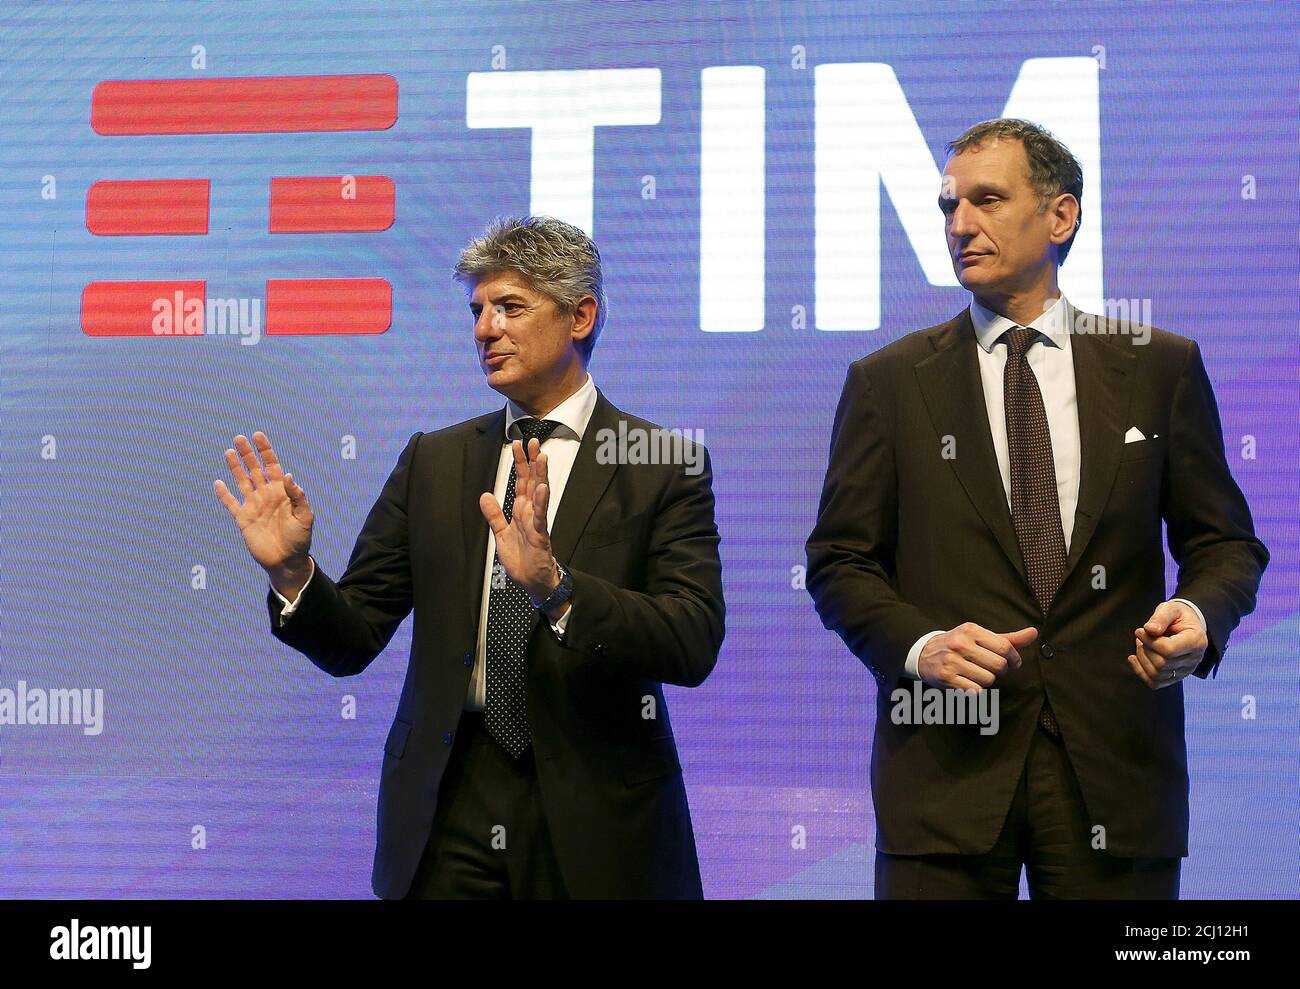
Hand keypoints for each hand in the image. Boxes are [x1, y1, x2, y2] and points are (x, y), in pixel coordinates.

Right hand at [214, 432, 313, 588]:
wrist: (287, 561)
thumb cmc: (300, 538)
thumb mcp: (304, 516)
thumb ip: (297, 496)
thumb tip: (288, 475)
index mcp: (282, 491)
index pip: (272, 466)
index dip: (265, 450)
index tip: (258, 435)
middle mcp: (266, 495)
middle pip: (255, 469)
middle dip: (247, 454)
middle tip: (239, 438)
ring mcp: (254, 506)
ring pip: (242, 482)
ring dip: (235, 468)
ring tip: (229, 452)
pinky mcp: (243, 519)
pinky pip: (231, 504)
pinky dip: (224, 494)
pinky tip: (218, 483)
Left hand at [480, 438, 558, 603]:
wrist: (532, 581)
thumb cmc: (521, 559)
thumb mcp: (502, 534)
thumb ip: (494, 515)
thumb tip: (485, 495)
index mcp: (521, 511)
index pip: (521, 482)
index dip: (519, 463)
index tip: (518, 444)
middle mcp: (530, 512)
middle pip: (531, 481)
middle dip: (531, 461)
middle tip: (532, 440)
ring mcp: (537, 521)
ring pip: (538, 493)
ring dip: (540, 475)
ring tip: (540, 456)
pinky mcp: (540, 534)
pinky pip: (541, 515)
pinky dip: (541, 502)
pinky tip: (542, 488)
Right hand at [918, 623, 1034, 690]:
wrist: (923, 653)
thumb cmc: (959, 645)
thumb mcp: (980, 637)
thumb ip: (1008, 638)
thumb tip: (1034, 633)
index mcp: (971, 630)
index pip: (1005, 647)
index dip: (1014, 659)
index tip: (1013, 663)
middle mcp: (960, 643)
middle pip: (998, 665)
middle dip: (1000, 670)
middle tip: (991, 668)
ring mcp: (952, 660)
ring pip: (988, 679)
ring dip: (986, 680)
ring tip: (975, 674)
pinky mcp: (945, 677)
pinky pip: (974, 690)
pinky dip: (975, 689)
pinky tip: (967, 681)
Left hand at [1127, 600, 1206, 688]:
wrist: (1186, 626)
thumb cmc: (1178, 616)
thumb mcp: (1170, 609)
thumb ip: (1161, 617)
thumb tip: (1149, 630)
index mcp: (1196, 642)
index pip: (1169, 650)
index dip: (1149, 641)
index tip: (1140, 630)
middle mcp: (1194, 660)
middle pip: (1162, 664)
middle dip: (1145, 649)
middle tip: (1141, 635)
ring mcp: (1185, 671)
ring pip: (1156, 675)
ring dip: (1142, 659)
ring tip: (1141, 644)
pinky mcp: (1175, 676)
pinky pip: (1155, 683)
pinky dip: (1140, 672)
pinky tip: (1134, 658)